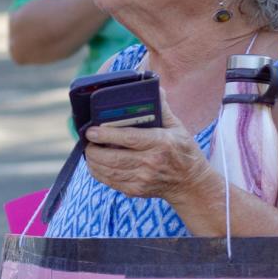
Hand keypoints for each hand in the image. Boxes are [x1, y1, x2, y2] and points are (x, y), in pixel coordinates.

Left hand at [82, 91, 213, 204]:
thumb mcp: (177, 127)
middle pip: (113, 158)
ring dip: (93, 161)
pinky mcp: (136, 190)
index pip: (129, 138)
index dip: (106, 134)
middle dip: (94, 149)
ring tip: (89, 150)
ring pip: (108, 171)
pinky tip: (96, 164)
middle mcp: (151, 162)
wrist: (190, 182)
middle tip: (87, 141)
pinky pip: (110, 182)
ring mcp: (142, 179)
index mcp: (161, 143)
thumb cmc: (182, 150)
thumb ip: (163, 108)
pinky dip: (99, 172)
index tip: (91, 131)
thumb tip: (155, 88)